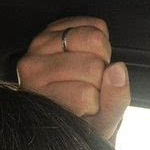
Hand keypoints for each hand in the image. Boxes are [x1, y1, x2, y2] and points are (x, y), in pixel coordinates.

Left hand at [16, 16, 129, 143]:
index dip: (95, 103)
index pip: (84, 96)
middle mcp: (32, 69)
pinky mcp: (54, 27)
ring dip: (103, 56)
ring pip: (94, 39)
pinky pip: (96, 24)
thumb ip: (114, 101)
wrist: (64, 102)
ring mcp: (40, 44)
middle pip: (92, 66)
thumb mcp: (101, 124)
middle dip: (102, 78)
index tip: (86, 108)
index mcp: (40, 98)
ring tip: (91, 71)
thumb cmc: (81, 117)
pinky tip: (91, 54)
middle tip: (91, 86)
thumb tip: (117, 68)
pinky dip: (103, 39)